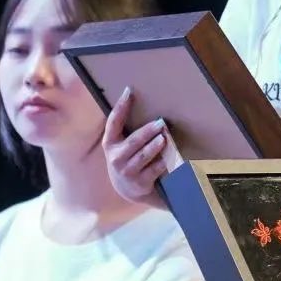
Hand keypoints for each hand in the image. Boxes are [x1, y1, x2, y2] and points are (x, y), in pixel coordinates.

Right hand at [102, 87, 167, 202]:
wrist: (127, 189)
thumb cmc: (126, 158)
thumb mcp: (120, 145)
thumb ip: (125, 129)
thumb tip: (139, 100)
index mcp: (110, 143)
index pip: (113, 122)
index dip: (120, 107)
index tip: (128, 91)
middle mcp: (116, 157)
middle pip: (133, 142)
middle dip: (147, 132)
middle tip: (160, 123)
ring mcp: (127, 171)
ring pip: (143, 156)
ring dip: (155, 146)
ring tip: (164, 137)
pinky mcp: (140, 182)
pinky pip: (154, 169)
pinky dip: (163, 161)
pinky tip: (171, 154)